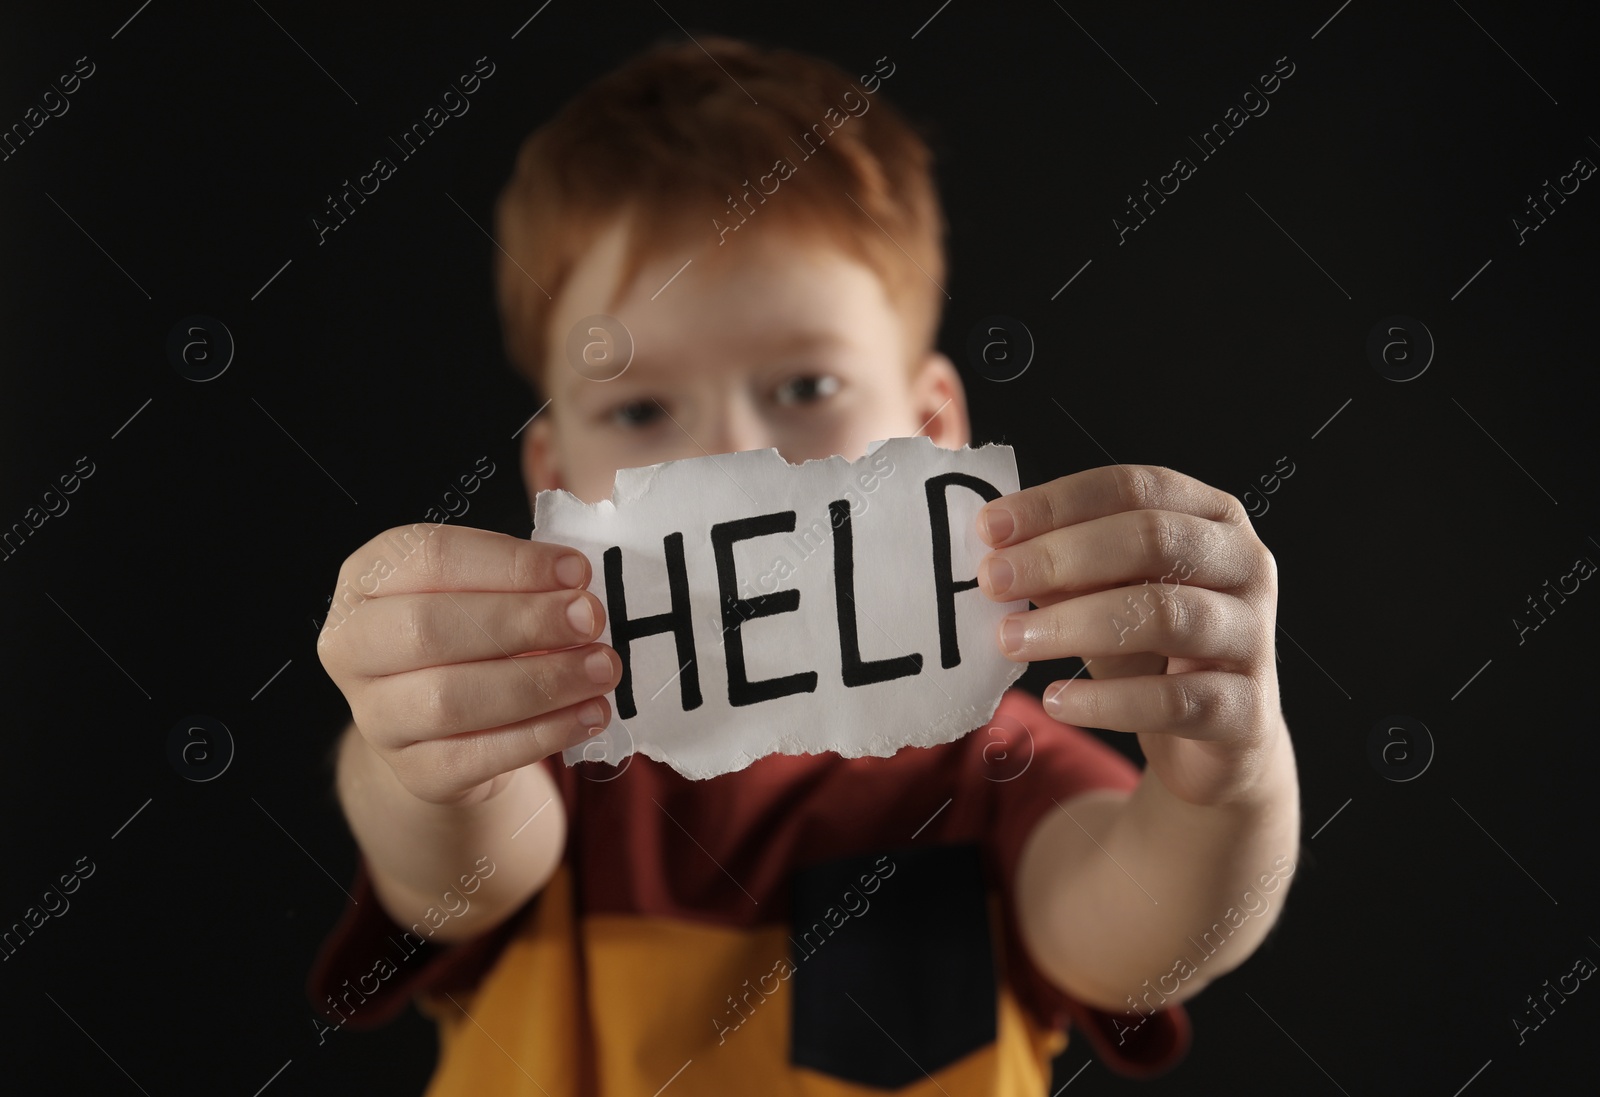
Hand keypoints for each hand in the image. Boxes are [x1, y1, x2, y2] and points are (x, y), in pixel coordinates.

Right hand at [316, 525, 618, 804]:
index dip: (508, 563)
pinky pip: (476, 757)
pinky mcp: (414, 772)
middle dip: (522, 621)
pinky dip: (542, 734)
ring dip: (540, 681)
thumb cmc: (475, 635)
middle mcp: (352, 646)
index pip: (428, 557)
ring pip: (449, 700)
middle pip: (429, 628)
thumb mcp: (487, 588)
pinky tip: (590, 714)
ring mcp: (375, 717)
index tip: (576, 570)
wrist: (450, 727)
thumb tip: (576, 579)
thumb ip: (523, 573)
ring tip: (602, 668)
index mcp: (367, 579)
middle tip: (590, 618)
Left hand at [975, 465, 1284, 806]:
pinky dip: (1105, 702)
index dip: (1058, 502)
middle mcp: (1245, 564)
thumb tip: (998, 553)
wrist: (1216, 738)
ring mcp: (1252, 635)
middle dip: (1061, 556)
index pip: (1134, 488)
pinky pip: (1171, 700)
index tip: (989, 526)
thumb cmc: (1153, 650)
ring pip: (1163, 615)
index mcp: (1211, 517)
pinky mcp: (1245, 708)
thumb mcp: (1106, 596)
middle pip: (1152, 540)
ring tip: (1010, 640)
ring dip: (1074, 625)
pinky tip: (1055, 701)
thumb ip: (1066, 569)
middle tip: (993, 580)